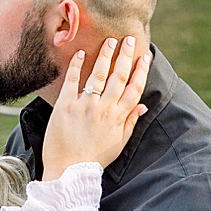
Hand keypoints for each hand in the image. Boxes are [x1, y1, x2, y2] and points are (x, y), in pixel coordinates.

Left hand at [40, 37, 151, 180]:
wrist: (68, 171)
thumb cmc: (94, 158)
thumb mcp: (118, 143)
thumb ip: (130, 123)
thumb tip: (143, 106)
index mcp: (118, 118)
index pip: (134, 89)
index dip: (141, 70)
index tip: (145, 56)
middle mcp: (104, 109)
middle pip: (118, 77)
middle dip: (126, 56)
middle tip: (129, 39)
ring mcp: (85, 106)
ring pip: (98, 75)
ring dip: (105, 56)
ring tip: (110, 41)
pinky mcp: (65, 106)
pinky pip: (72, 81)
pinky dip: (76, 66)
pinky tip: (81, 53)